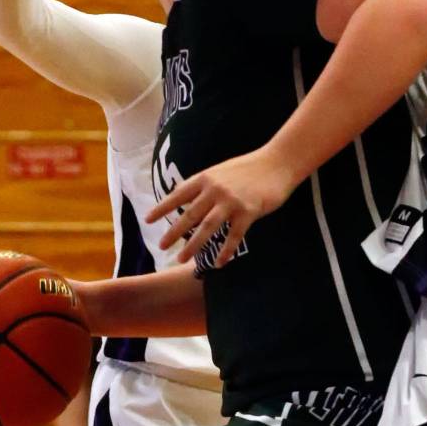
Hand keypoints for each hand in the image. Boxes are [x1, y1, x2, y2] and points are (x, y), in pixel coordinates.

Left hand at [146, 146, 299, 267]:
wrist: (278, 163)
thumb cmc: (250, 167)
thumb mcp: (222, 171)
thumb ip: (206, 184)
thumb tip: (186, 196)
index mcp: (206, 178)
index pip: (178, 195)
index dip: (163, 208)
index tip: (148, 219)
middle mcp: (215, 189)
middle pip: (190, 215)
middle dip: (173, 233)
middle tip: (162, 246)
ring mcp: (232, 201)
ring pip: (207, 228)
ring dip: (194, 245)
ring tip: (182, 259)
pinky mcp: (248, 212)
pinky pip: (234, 236)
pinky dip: (225, 251)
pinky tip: (218, 262)